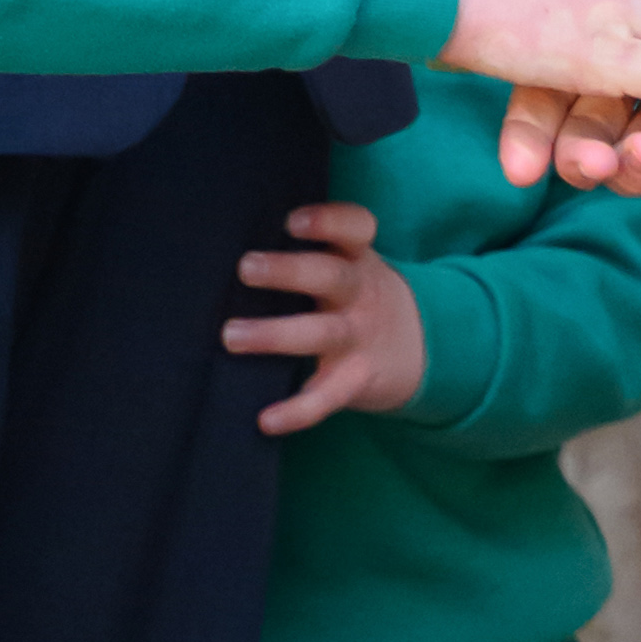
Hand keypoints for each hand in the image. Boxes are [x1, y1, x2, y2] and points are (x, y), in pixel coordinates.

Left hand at [227, 199, 427, 431]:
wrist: (417, 348)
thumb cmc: (355, 297)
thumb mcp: (350, 265)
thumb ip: (308, 256)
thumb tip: (224, 250)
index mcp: (357, 259)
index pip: (355, 228)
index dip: (329, 221)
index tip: (292, 221)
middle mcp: (359, 294)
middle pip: (331, 276)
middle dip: (290, 271)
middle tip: (246, 267)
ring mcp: (359, 337)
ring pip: (321, 333)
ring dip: (276, 335)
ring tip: (231, 336)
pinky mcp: (355, 379)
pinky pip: (327, 396)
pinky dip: (299, 410)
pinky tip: (267, 420)